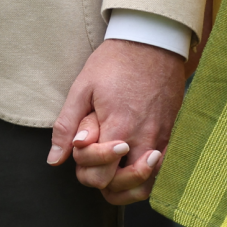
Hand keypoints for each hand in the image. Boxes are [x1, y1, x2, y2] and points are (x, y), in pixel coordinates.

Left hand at [48, 37, 185, 203]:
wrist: (152, 38)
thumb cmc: (115, 60)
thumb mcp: (83, 86)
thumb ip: (67, 126)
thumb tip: (55, 159)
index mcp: (119, 127)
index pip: (102, 177)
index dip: (87, 170)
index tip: (84, 148)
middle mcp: (144, 138)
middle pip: (125, 187)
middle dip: (104, 181)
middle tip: (97, 162)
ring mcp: (161, 136)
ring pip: (146, 184)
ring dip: (127, 185)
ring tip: (114, 171)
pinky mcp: (172, 131)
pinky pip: (162, 169)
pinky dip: (146, 174)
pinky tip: (134, 161)